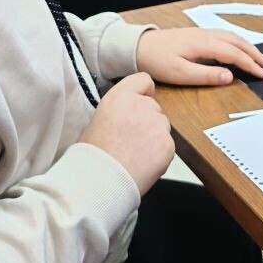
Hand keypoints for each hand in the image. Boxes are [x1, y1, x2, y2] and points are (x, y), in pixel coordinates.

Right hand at [80, 72, 172, 194]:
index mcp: (119, 97)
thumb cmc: (94, 156)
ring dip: (155, 138)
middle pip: (154, 107)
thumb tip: (129, 113)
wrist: (99, 182)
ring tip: (135, 155)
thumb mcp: (98, 121)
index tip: (143, 101)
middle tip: (132, 140)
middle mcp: (140, 105)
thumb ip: (119, 110)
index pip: (143, 80)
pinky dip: (160, 155)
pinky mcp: (168, 143)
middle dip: (148, 121)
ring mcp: (156, 124)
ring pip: (162, 127)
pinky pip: (168, 146)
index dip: (145, 92)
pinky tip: (142, 164)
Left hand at [136, 28, 262, 85]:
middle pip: (238, 42)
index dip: (251, 64)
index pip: (235, 54)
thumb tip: (230, 76)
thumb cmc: (157, 60)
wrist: (139, 46)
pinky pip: (225, 36)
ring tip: (260, 59)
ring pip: (233, 37)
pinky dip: (238, 43)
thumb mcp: (180, 73)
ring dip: (249, 47)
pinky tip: (239, 49)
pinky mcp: (198, 35)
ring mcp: (203, 33)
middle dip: (256, 54)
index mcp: (203, 44)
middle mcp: (206, 35)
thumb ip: (206, 75)